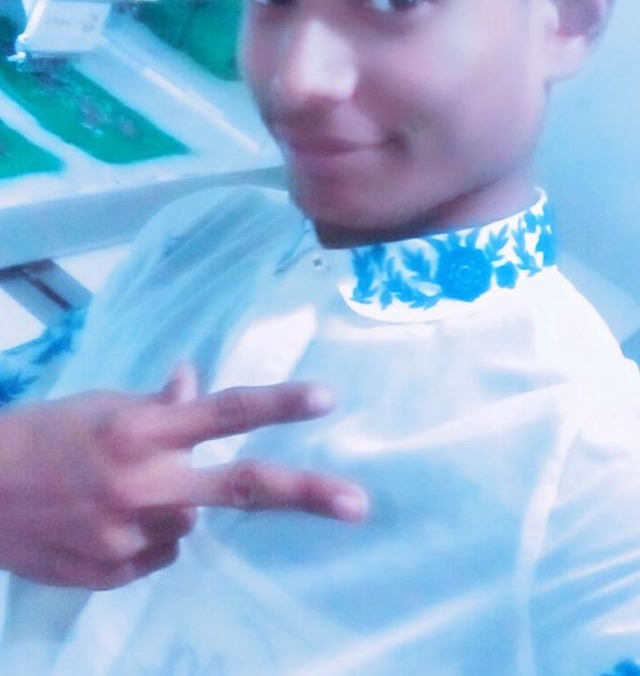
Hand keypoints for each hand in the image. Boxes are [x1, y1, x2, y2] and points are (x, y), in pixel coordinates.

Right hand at [0, 367, 367, 589]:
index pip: (224, 413)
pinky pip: (157, 551)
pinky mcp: (116, 576)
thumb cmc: (41, 435)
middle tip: (359, 504)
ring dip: (171, 503)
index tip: (327, 397)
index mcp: (140, 430)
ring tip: (112, 491)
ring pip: (188, 520)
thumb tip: (195, 381)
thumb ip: (156, 403)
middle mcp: (145, 484)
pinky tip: (101, 520)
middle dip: (306, 494)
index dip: (278, 404)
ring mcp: (132, 538)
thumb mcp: (100, 404)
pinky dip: (145, 534)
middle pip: (241, 488)